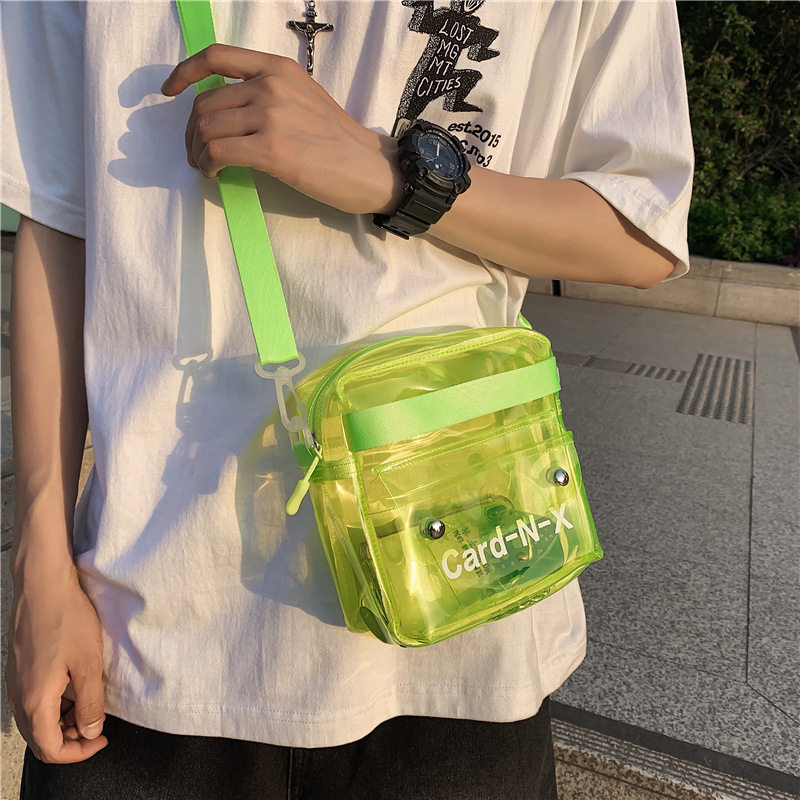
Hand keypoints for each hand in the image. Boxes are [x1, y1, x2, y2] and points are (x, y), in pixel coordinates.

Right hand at [6, 570, 107, 763]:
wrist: (42, 585)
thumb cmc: (66, 619)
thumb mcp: (88, 663)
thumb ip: (90, 703)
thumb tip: (90, 732)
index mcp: (36, 701)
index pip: (50, 749)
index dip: (78, 753)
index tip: (101, 740)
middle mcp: (19, 698)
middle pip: (40, 740)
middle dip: (70, 741)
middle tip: (96, 726)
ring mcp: (16, 683)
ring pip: (36, 721)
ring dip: (62, 723)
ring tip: (90, 705)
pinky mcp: (19, 670)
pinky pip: (33, 702)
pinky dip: (54, 706)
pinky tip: (74, 688)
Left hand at [161, 44, 401, 214]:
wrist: (370, 167)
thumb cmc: (339, 140)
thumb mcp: (304, 98)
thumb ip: (269, 93)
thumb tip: (229, 112)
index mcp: (277, 68)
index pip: (216, 56)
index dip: (184, 72)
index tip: (169, 91)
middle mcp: (270, 85)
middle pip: (205, 103)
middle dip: (191, 131)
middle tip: (196, 152)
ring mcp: (270, 116)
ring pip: (207, 129)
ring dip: (197, 151)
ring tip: (205, 167)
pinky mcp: (272, 150)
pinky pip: (218, 153)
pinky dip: (207, 165)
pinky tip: (213, 175)